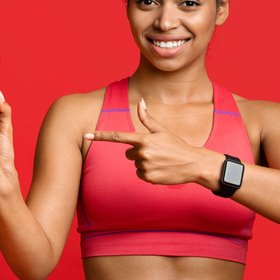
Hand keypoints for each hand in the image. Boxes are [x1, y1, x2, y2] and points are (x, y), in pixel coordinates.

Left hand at [84, 98, 216, 185]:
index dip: (100, 136)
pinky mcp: (148, 178)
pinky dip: (147, 173)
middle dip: (138, 152)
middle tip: (155, 152)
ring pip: (135, 164)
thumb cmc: (177, 145)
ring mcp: (144, 166)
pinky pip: (139, 174)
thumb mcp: (162, 131)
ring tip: (160, 161)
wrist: (193, 164)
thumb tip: (141, 101)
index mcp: (144, 139)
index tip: (86, 135)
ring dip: (144, 163)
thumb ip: (147, 118)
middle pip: (128, 153)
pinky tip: (160, 170)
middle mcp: (142, 153)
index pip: (117, 137)